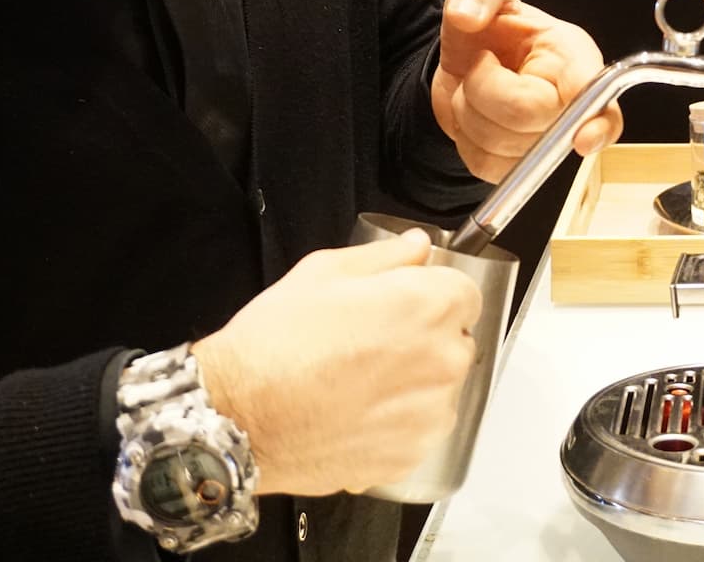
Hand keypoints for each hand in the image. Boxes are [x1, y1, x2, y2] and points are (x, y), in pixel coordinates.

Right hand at [192, 230, 480, 496]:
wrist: (237, 416)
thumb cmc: (275, 343)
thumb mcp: (323, 272)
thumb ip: (384, 257)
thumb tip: (417, 246)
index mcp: (428, 306)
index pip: (465, 293)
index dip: (432, 295)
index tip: (405, 304)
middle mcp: (442, 361)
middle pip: (456, 341)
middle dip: (424, 339)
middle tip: (371, 344)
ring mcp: (430, 415)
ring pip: (439, 389)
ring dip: (413, 384)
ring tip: (357, 382)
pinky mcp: (411, 456)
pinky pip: (418, 430)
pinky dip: (396, 424)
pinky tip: (353, 413)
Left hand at [430, 0, 622, 182]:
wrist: (465, 59)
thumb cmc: (490, 24)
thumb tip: (468, 16)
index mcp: (571, 56)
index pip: (596, 94)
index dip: (597, 120)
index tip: (583, 138)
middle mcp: (568, 101)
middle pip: (527, 117)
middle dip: (484, 90)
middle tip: (481, 64)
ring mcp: (546, 138)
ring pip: (503, 147)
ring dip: (469, 113)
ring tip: (477, 87)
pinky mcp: (520, 164)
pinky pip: (486, 166)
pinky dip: (466, 140)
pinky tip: (474, 114)